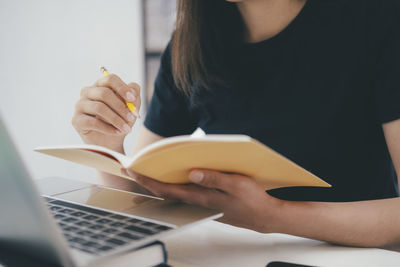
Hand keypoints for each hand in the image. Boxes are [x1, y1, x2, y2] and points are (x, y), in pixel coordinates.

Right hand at [72, 74, 140, 151]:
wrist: (110, 142)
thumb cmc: (120, 120)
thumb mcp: (131, 108)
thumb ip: (134, 95)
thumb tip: (133, 87)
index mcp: (101, 85)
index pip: (110, 79)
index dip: (122, 88)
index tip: (132, 99)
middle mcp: (88, 92)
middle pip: (104, 93)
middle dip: (120, 107)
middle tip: (132, 118)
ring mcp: (80, 105)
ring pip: (99, 108)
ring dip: (116, 119)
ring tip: (127, 128)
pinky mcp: (76, 120)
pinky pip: (93, 122)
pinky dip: (108, 128)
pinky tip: (117, 132)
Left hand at [123, 169, 283, 232]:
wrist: (265, 217)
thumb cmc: (253, 201)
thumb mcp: (237, 185)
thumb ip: (214, 178)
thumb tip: (192, 173)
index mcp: (202, 197)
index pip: (169, 189)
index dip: (149, 181)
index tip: (134, 172)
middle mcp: (199, 203)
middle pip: (167, 194)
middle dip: (148, 185)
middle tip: (132, 175)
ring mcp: (203, 205)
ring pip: (175, 197)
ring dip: (159, 190)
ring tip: (146, 183)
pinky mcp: (209, 204)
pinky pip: (185, 197)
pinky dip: (174, 192)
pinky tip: (173, 187)